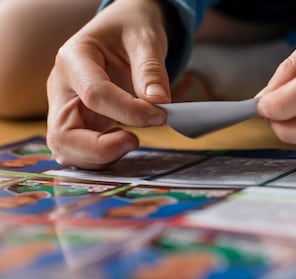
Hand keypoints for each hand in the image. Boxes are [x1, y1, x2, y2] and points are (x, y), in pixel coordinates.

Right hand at [47, 0, 168, 168]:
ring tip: (131, 141)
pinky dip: (101, 158)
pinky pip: (81, 152)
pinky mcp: (79, 123)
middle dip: (100, 149)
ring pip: (66, 150)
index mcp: (74, 58)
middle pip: (62, 134)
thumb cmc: (130, 30)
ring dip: (99, 158)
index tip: (160, 116)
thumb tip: (159, 102)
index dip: (129, 112)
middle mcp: (62, 87)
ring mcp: (67, 108)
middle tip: (135, 141)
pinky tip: (124, 144)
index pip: (94, 95)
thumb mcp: (145, 38)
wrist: (122, 31)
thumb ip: (150, 70)